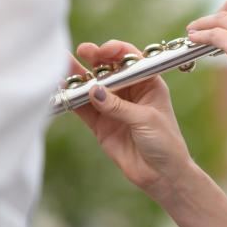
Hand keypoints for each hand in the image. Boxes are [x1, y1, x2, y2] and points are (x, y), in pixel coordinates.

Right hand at [70, 40, 192, 199]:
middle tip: (82, 52)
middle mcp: (130, 92)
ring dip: (77, 76)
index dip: (116, 51)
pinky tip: (60, 88)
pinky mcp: (100, 124)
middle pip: (108, 69)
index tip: (104, 51)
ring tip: (61, 64)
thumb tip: (93, 90)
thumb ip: (118, 106)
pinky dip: (72, 98)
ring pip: (92, 86)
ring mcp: (113, 107)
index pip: (130, 59)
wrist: (162, 175)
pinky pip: (83, 107)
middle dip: (94, 58)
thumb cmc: (165, 143)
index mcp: (149, 84)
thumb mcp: (146, 120)